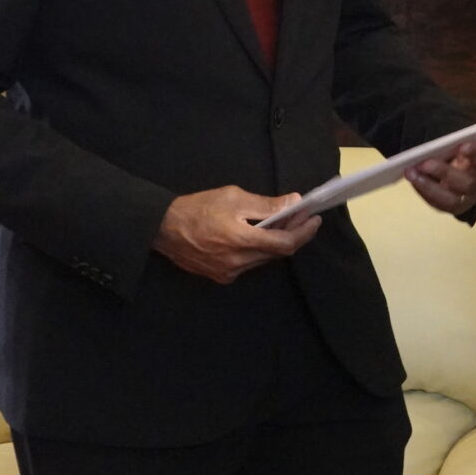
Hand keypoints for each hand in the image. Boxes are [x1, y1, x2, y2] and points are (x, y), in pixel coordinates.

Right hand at [154, 186, 320, 284]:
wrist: (161, 228)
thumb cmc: (196, 208)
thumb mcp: (233, 198)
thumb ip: (266, 204)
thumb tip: (294, 203)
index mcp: (241, 241)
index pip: (285, 244)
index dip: (304, 233)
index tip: (314, 219)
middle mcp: (237, 263)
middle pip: (277, 253)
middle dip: (292, 235)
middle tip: (301, 217)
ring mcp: (228, 273)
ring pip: (263, 260)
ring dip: (275, 243)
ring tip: (282, 224)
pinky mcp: (220, 277)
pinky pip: (248, 265)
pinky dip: (258, 251)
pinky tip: (259, 236)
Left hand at [408, 88, 475, 215]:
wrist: (475, 168)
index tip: (464, 145)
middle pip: (466, 183)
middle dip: (445, 172)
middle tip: (425, 161)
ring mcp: (466, 197)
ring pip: (449, 199)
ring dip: (429, 186)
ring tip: (411, 171)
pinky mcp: (451, 204)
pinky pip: (437, 203)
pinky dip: (424, 191)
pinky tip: (412, 177)